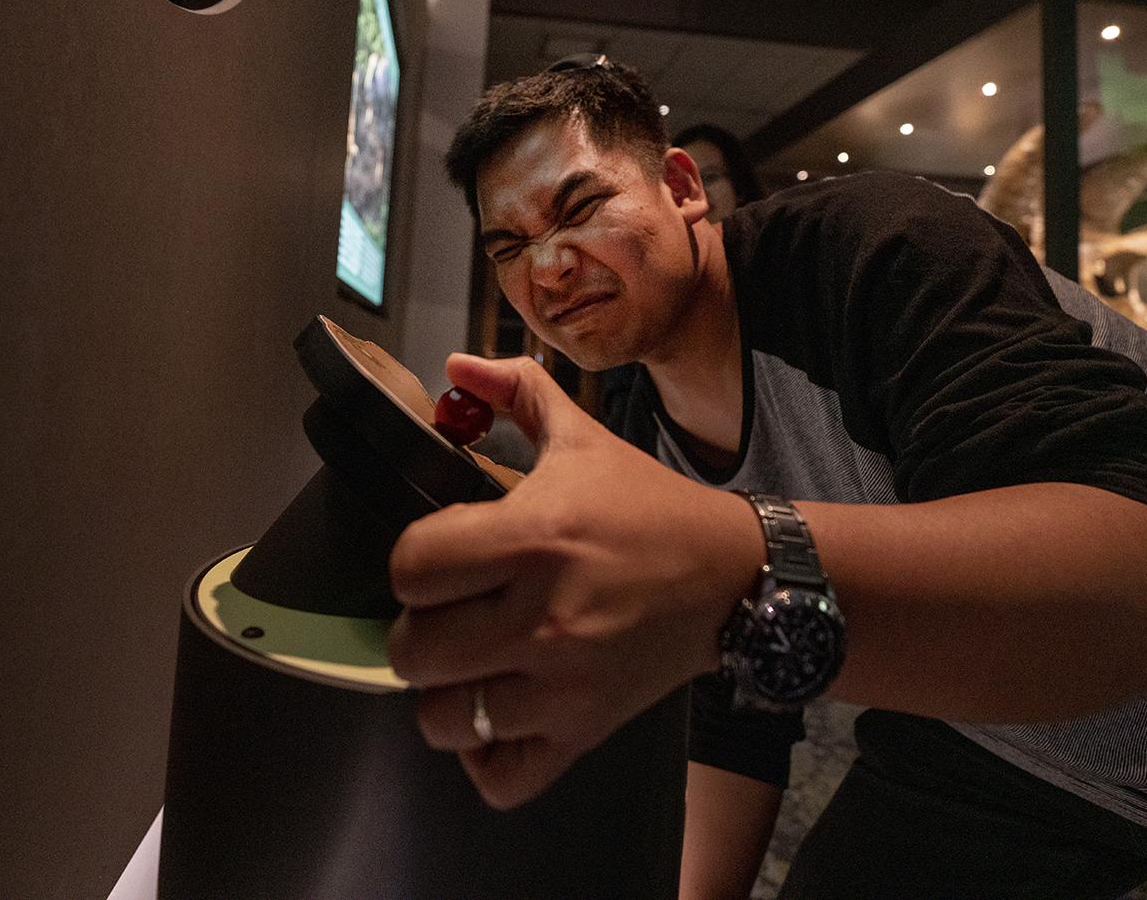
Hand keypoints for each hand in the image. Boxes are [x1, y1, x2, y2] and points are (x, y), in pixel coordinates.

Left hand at [387, 353, 760, 808]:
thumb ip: (516, 394)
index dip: (412, 562)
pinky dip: (485, 757)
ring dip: (445, 695)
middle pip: (413, 651)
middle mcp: (540, 616)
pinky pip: (500, 778)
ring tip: (468, 667)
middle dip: (420, 629)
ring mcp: (561, 684)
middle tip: (448, 614)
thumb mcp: (585, 440)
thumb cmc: (648, 508)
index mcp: (533, 536)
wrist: (735, 577)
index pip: (411, 566)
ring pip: (444, 721)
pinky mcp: (583, 731)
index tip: (438, 558)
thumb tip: (455, 367)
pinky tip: (494, 719)